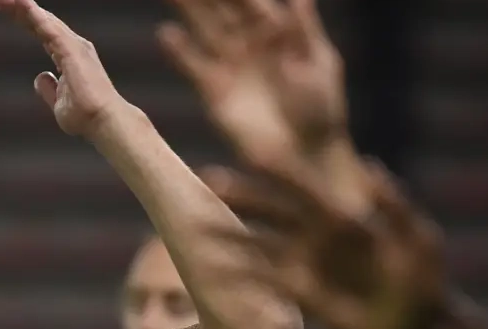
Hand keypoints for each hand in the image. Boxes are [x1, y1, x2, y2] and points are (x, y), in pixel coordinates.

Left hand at [0, 0, 123, 138]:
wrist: (103, 123)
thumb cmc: (87, 116)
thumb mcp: (59, 102)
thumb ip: (49, 89)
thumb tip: (41, 77)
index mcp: (68, 55)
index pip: (41, 31)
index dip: (24, 18)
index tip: (5, 7)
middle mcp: (73, 46)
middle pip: (41, 21)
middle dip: (19, 8)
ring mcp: (73, 46)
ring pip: (44, 20)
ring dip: (24, 7)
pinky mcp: (72, 51)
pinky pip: (50, 30)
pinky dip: (35, 16)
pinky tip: (22, 5)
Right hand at [160, 0, 345, 169]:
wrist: (304, 155)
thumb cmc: (322, 109)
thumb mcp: (319, 65)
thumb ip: (304, 30)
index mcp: (278, 31)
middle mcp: (250, 43)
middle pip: (222, 8)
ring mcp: (230, 66)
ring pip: (204, 29)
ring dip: (187, 10)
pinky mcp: (214, 92)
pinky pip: (194, 66)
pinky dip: (179, 51)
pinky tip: (165, 34)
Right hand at [202, 163, 446, 328]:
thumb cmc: (422, 285)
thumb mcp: (419, 241)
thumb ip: (396, 206)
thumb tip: (369, 167)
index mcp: (344, 218)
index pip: (307, 189)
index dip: (282, 171)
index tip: (255, 154)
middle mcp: (317, 236)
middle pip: (273, 210)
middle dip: (243, 196)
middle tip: (209, 178)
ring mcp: (304, 264)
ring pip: (259, 242)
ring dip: (230, 233)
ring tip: (197, 224)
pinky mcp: (298, 292)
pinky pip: (262, 280)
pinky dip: (237, 274)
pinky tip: (212, 268)